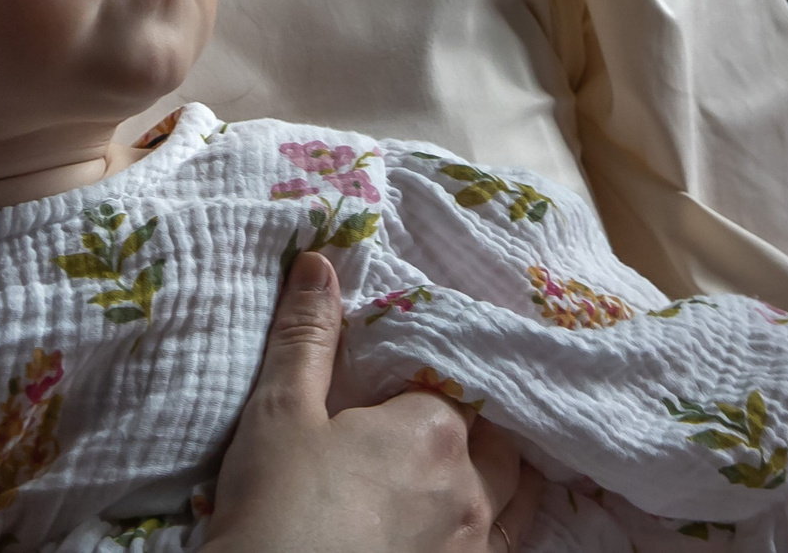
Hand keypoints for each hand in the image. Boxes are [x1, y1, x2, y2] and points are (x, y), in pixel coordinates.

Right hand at [201, 252, 537, 552]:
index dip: (431, 374)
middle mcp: (470, 488)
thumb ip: (306, 335)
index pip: (454, 382)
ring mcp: (473, 546)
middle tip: (422, 419)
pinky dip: (497, 525)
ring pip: (513, 492)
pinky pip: (506, 545)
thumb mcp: (280, 409)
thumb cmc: (274, 504)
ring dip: (494, 471)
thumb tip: (320, 263)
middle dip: (469, 421)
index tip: (403, 377)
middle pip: (493, 436)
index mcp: (433, 431)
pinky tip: (466, 523)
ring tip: (453, 466)